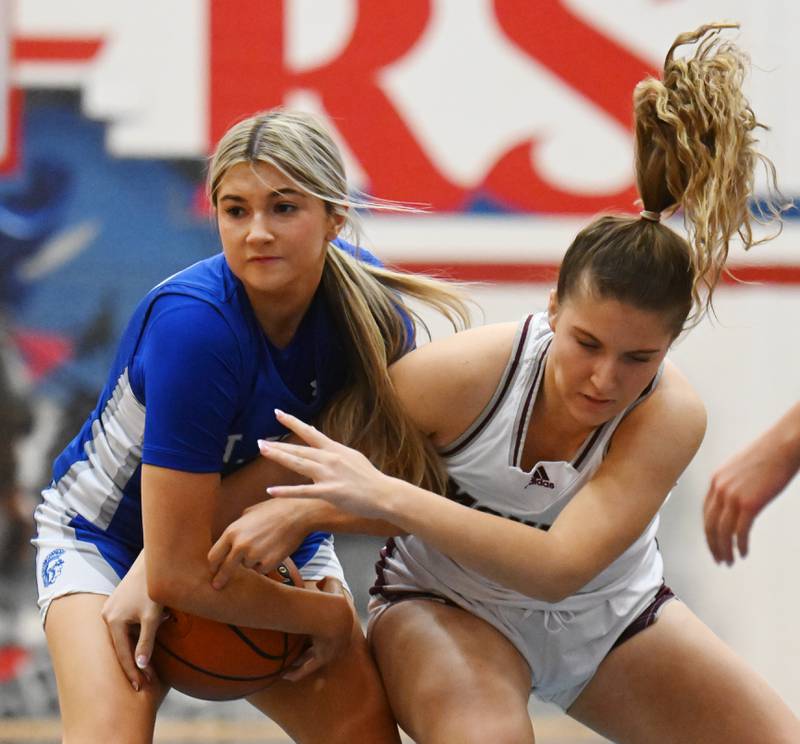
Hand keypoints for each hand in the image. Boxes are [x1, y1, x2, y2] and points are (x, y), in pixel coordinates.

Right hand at [100, 553, 167, 690]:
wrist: (152, 561)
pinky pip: (126, 628)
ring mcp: (111, 610)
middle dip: (133, 665)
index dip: (132, 672)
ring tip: (148, 669)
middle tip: (145, 683)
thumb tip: (140, 665)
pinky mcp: (118, 605)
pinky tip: (146, 646)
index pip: (122, 654)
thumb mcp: (152, 616)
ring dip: (135, 652)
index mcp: (113, 621)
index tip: (141, 687)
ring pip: (123, 638)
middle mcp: (107, 616)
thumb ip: (146, 640)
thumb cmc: (153, 587)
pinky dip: (135, 638)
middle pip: (120, 648)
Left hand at [208, 497, 313, 589]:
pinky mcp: (268, 564)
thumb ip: (237, 526)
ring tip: (266, 544)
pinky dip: (266, 563)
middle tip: (217, 586)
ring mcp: (254, 556)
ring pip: (248, 566)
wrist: (298, 514)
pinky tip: (274, 549)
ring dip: (253, 561)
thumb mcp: (249, 512)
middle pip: (225, 569)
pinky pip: (262, 569)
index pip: (214, 555)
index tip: (213, 571)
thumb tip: (231, 537)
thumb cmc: (274, 510)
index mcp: (232, 532)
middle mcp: (240, 546)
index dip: (213, 565)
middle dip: (220, 579)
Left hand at [259, 409, 394, 519]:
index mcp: (335, 449)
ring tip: (263, 451)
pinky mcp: (330, 491)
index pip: (310, 432)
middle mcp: (330, 458)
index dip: (293, 422)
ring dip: (279, 457)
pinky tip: (271, 490)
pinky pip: (303, 491)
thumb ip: (334, 449)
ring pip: (298, 464)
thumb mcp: (352, 456)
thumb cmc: (369, 478)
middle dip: (278, 445)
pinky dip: (286, 491)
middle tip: (259, 441)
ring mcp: (329, 474)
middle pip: (299, 449)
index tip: (278, 413)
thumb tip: (320, 438)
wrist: (384, 494)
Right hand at [282, 577, 353, 681]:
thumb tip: (321, 581)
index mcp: (340, 625)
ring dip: (300, 663)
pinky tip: (286, 675)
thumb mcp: (331, 585)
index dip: (319, 633)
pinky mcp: (323, 659)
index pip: (330, 632)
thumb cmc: (331, 597)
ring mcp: (331, 651)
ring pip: (312, 659)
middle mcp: (337, 642)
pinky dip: (298, 672)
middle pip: (321, 648)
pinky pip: (309, 668)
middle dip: (309, 652)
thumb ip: (327, 582)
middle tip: (297, 653)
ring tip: (286, 666)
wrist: (333, 614)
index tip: (309, 634)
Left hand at [704, 436, 797, 563]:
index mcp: (716, 480)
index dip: (709, 531)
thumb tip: (736, 501)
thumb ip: (733, 484)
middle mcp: (719, 489)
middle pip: (710, 525)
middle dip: (713, 545)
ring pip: (722, 532)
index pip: (706, 513)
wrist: (784, 445)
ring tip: (729, 562)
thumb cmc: (768, 455)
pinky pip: (740, 531)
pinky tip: (744, 554)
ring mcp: (733, 496)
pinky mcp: (749, 503)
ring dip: (725, 550)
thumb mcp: (741, 469)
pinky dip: (740, 545)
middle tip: (719, 560)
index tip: (714, 543)